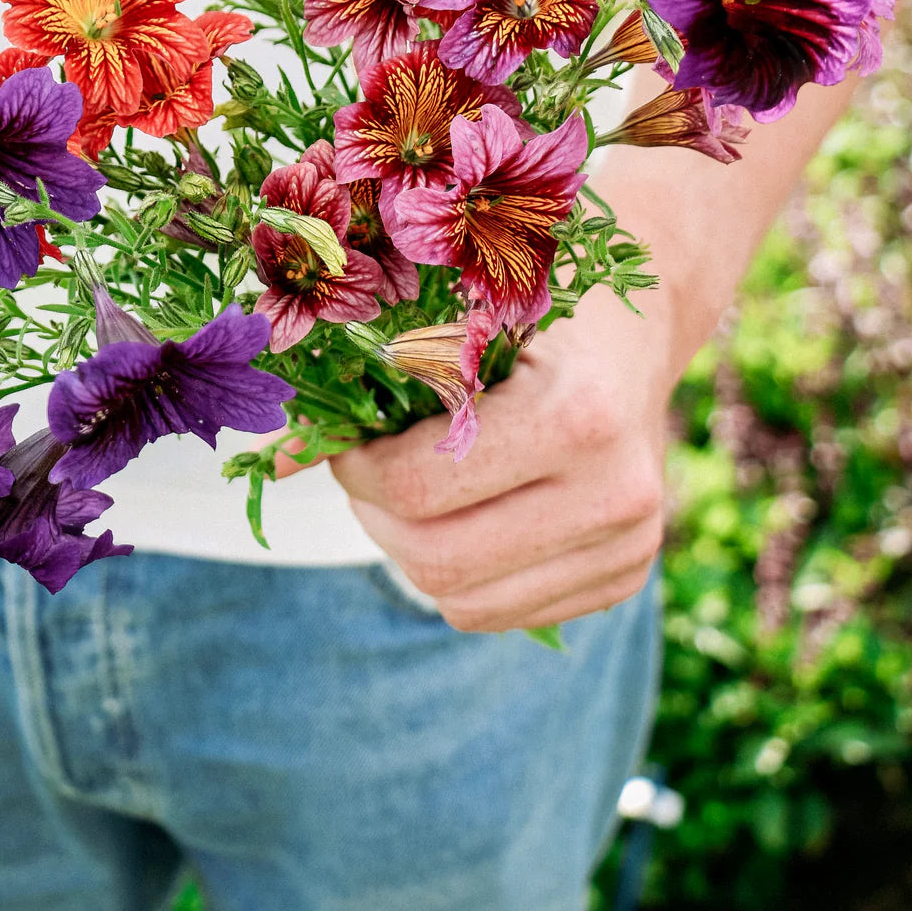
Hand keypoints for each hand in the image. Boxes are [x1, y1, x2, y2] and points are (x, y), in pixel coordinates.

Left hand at [281, 291, 672, 632]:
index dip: (356, 470)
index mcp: (578, 415)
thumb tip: (271, 460)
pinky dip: (458, 571)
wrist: (640, 321)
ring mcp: (629, 547)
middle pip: (436, 560)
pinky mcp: (624, 579)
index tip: (348, 440)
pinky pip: (500, 611)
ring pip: (462, 603)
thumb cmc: (534, 299)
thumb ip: (368, 385)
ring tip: (412, 490)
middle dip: (375, 517)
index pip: (418, 488)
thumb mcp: (457, 319)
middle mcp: (617, 494)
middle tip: (367, 471)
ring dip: (409, 549)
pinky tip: (465, 510)